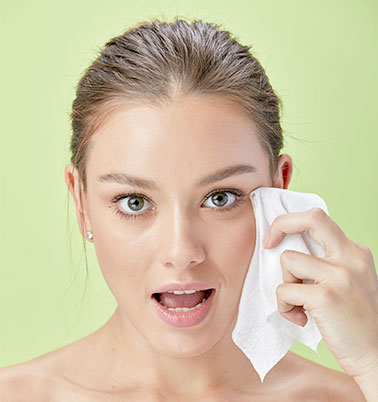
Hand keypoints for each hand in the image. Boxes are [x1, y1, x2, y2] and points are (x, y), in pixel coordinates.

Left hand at [264, 207, 377, 379]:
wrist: (376, 356)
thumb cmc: (355, 321)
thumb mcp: (351, 281)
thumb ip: (328, 262)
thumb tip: (288, 249)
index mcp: (355, 252)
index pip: (319, 219)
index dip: (291, 222)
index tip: (275, 238)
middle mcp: (351, 258)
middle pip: (310, 219)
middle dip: (280, 225)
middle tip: (269, 245)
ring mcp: (339, 276)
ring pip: (288, 260)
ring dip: (285, 283)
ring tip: (299, 304)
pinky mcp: (325, 296)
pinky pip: (284, 290)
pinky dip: (284, 306)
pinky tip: (301, 319)